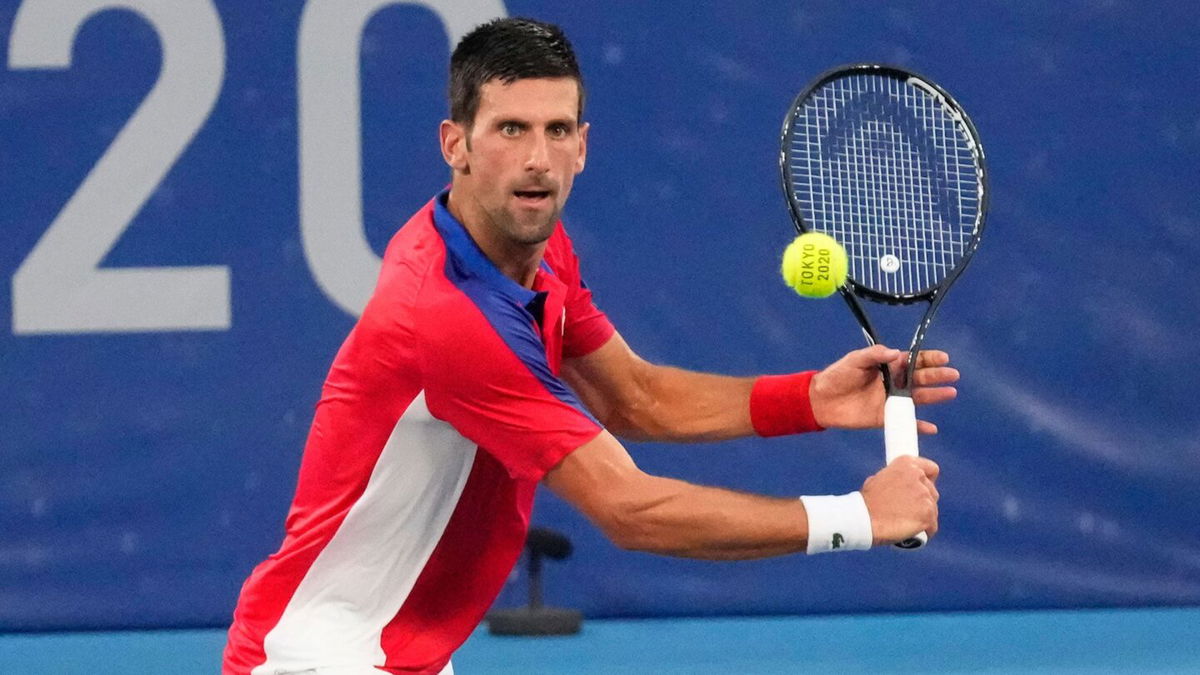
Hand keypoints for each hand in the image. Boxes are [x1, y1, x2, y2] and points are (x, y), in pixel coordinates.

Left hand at [809, 344, 958, 432]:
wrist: (821, 400)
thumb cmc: (838, 375)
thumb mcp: (855, 360)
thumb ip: (875, 356)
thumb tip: (896, 353)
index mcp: (887, 366)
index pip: (912, 361)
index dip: (929, 359)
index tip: (943, 358)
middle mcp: (892, 383)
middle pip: (920, 378)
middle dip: (937, 376)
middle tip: (953, 375)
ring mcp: (890, 401)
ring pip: (917, 398)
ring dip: (934, 396)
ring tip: (950, 393)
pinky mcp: (884, 418)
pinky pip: (905, 421)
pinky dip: (918, 426)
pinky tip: (931, 428)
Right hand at [860, 456, 939, 545]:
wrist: (862, 519)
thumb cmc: (865, 503)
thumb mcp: (877, 480)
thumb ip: (894, 479)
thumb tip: (900, 485)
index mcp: (907, 464)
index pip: (931, 469)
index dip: (928, 480)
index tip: (922, 489)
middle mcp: (918, 477)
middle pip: (932, 492)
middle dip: (923, 502)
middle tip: (908, 512)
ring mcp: (925, 496)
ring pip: (932, 510)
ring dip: (923, 518)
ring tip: (906, 525)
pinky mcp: (927, 515)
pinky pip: (932, 526)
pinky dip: (924, 531)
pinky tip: (912, 534)